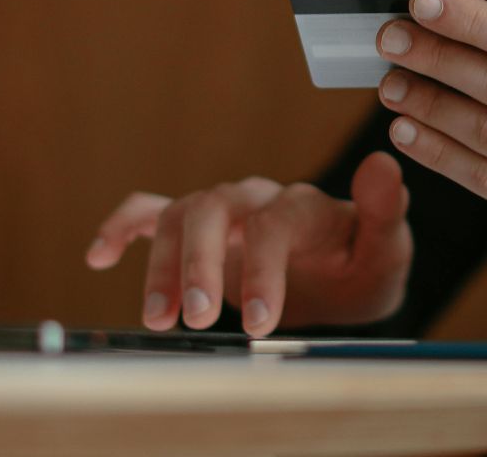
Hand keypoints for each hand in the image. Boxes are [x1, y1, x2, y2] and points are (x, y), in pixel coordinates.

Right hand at [84, 151, 412, 335]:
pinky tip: (98, 255)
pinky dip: (121, 228)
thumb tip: (384, 162)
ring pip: (180, 218)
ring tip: (159, 320)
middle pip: (214, 211)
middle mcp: (256, 199)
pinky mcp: (197, 229)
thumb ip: (385, 211)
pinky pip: (150, 214)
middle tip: (198, 320)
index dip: (264, 270)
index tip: (261, 324)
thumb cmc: (363, 263)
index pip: (274, 224)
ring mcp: (223, 211)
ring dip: (162, 267)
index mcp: (303, 206)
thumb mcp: (387, 249)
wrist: (344, 272)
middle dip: (202, 264)